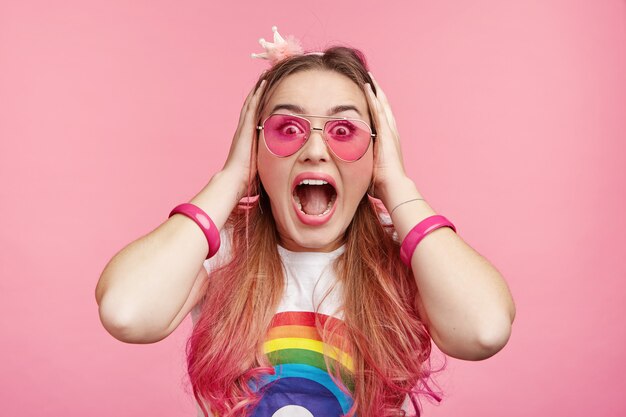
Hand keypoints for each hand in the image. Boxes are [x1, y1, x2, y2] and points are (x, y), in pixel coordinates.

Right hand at [221, 79, 266, 197]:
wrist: (235, 181)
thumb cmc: (247, 179)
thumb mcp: (260, 167)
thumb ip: (268, 164)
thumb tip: (281, 172)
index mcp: (248, 138)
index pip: (255, 117)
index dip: (260, 104)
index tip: (267, 94)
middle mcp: (244, 130)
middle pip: (252, 106)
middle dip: (258, 92)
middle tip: (265, 78)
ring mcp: (243, 128)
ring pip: (251, 103)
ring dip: (258, 89)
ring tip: (265, 75)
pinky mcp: (245, 128)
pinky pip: (251, 107)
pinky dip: (256, 95)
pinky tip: (262, 84)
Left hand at [363, 72, 408, 203]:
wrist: (393, 188)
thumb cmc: (381, 184)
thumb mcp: (367, 170)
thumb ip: (359, 165)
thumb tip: (345, 171)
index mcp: (386, 141)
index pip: (380, 118)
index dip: (374, 105)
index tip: (368, 95)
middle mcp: (390, 133)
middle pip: (383, 107)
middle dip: (376, 93)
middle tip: (370, 79)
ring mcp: (390, 132)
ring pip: (382, 106)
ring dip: (375, 91)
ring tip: (369, 77)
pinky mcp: (387, 133)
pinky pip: (379, 112)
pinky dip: (374, 99)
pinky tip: (369, 88)